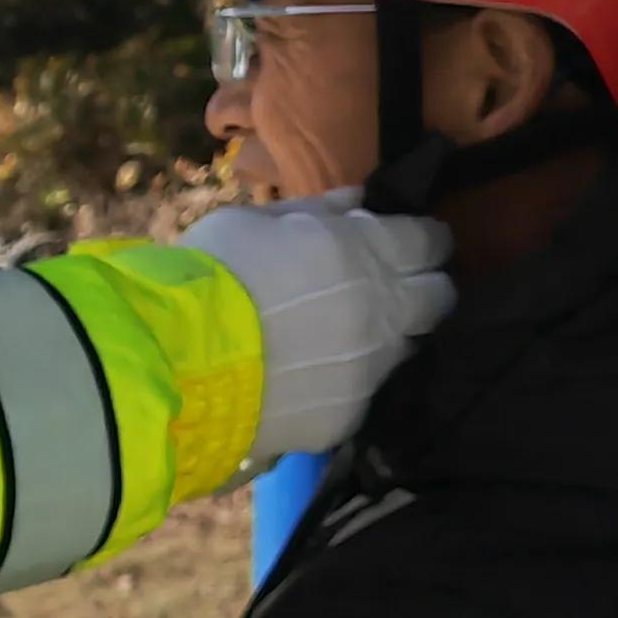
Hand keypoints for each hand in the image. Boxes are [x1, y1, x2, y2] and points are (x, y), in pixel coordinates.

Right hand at [180, 190, 455, 464]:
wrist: (179, 360)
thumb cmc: (212, 273)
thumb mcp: (256, 221)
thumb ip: (318, 211)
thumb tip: (357, 202)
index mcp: (366, 250)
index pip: (429, 241)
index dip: (422, 241)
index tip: (408, 244)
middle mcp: (385, 309)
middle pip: (438, 298)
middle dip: (422, 288)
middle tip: (389, 289)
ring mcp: (370, 368)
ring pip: (403, 348)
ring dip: (382, 337)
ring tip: (337, 338)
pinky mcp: (347, 415)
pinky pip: (360, 392)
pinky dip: (340, 381)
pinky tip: (304, 378)